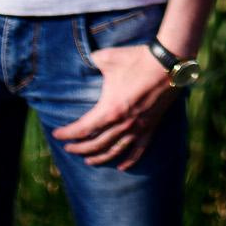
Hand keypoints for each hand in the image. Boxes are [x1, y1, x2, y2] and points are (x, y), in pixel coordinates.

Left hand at [53, 45, 177, 169]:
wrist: (168, 64)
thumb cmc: (137, 60)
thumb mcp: (108, 58)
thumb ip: (92, 61)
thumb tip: (84, 59)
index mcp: (110, 109)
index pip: (82, 128)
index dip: (67, 133)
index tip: (57, 134)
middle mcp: (122, 124)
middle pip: (95, 144)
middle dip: (79, 148)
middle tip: (68, 148)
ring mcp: (138, 128)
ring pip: (114, 150)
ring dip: (99, 157)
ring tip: (88, 161)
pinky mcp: (151, 128)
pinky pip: (138, 150)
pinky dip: (129, 161)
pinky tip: (120, 167)